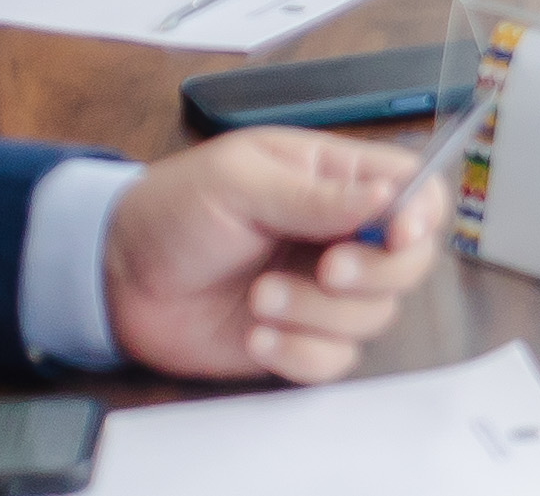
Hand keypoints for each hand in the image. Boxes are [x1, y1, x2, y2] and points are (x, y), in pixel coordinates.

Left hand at [103, 127, 445, 384]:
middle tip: (325, 270)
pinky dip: (299, 352)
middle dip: (375, 272)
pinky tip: (255, 333)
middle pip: (409, 261)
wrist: (118, 278)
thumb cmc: (173, 209)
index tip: (398, 232)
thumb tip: (391, 196)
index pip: (412, 188)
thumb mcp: (239, 183)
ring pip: (374, 316)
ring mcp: (321, 291)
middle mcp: (337, 234)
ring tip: (259, 298)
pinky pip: (336, 361)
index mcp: (329, 178)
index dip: (421, 212)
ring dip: (318, 314)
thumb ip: (316, 195)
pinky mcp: (300, 340)